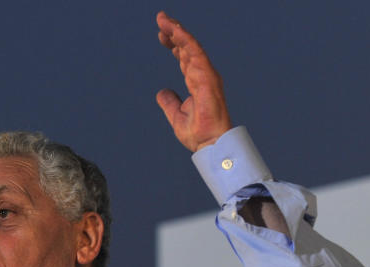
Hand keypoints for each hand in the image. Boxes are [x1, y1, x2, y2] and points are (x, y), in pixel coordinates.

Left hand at [155, 11, 231, 151]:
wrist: (208, 144)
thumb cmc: (198, 133)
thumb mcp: (176, 115)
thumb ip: (169, 102)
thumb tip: (162, 93)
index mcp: (196, 81)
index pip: (184, 57)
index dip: (173, 44)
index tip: (161, 35)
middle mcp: (202, 75)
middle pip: (187, 47)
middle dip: (174, 32)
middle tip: (161, 19)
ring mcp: (206, 75)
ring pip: (191, 46)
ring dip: (178, 32)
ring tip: (164, 20)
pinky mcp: (207, 78)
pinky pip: (196, 54)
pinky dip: (186, 41)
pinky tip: (175, 31)